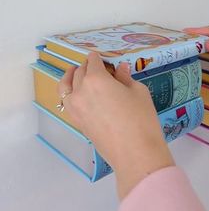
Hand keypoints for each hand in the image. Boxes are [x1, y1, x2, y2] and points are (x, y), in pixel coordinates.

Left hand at [58, 52, 173, 198]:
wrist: (135, 153)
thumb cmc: (141, 119)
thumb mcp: (138, 92)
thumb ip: (125, 78)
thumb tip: (120, 69)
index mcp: (96, 79)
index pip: (93, 62)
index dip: (97, 58)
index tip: (101, 57)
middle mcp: (81, 91)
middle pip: (80, 72)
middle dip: (87, 66)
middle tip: (96, 66)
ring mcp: (75, 108)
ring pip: (66, 86)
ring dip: (70, 77)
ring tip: (74, 73)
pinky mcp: (76, 121)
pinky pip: (66, 102)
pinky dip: (68, 93)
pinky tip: (75, 92)